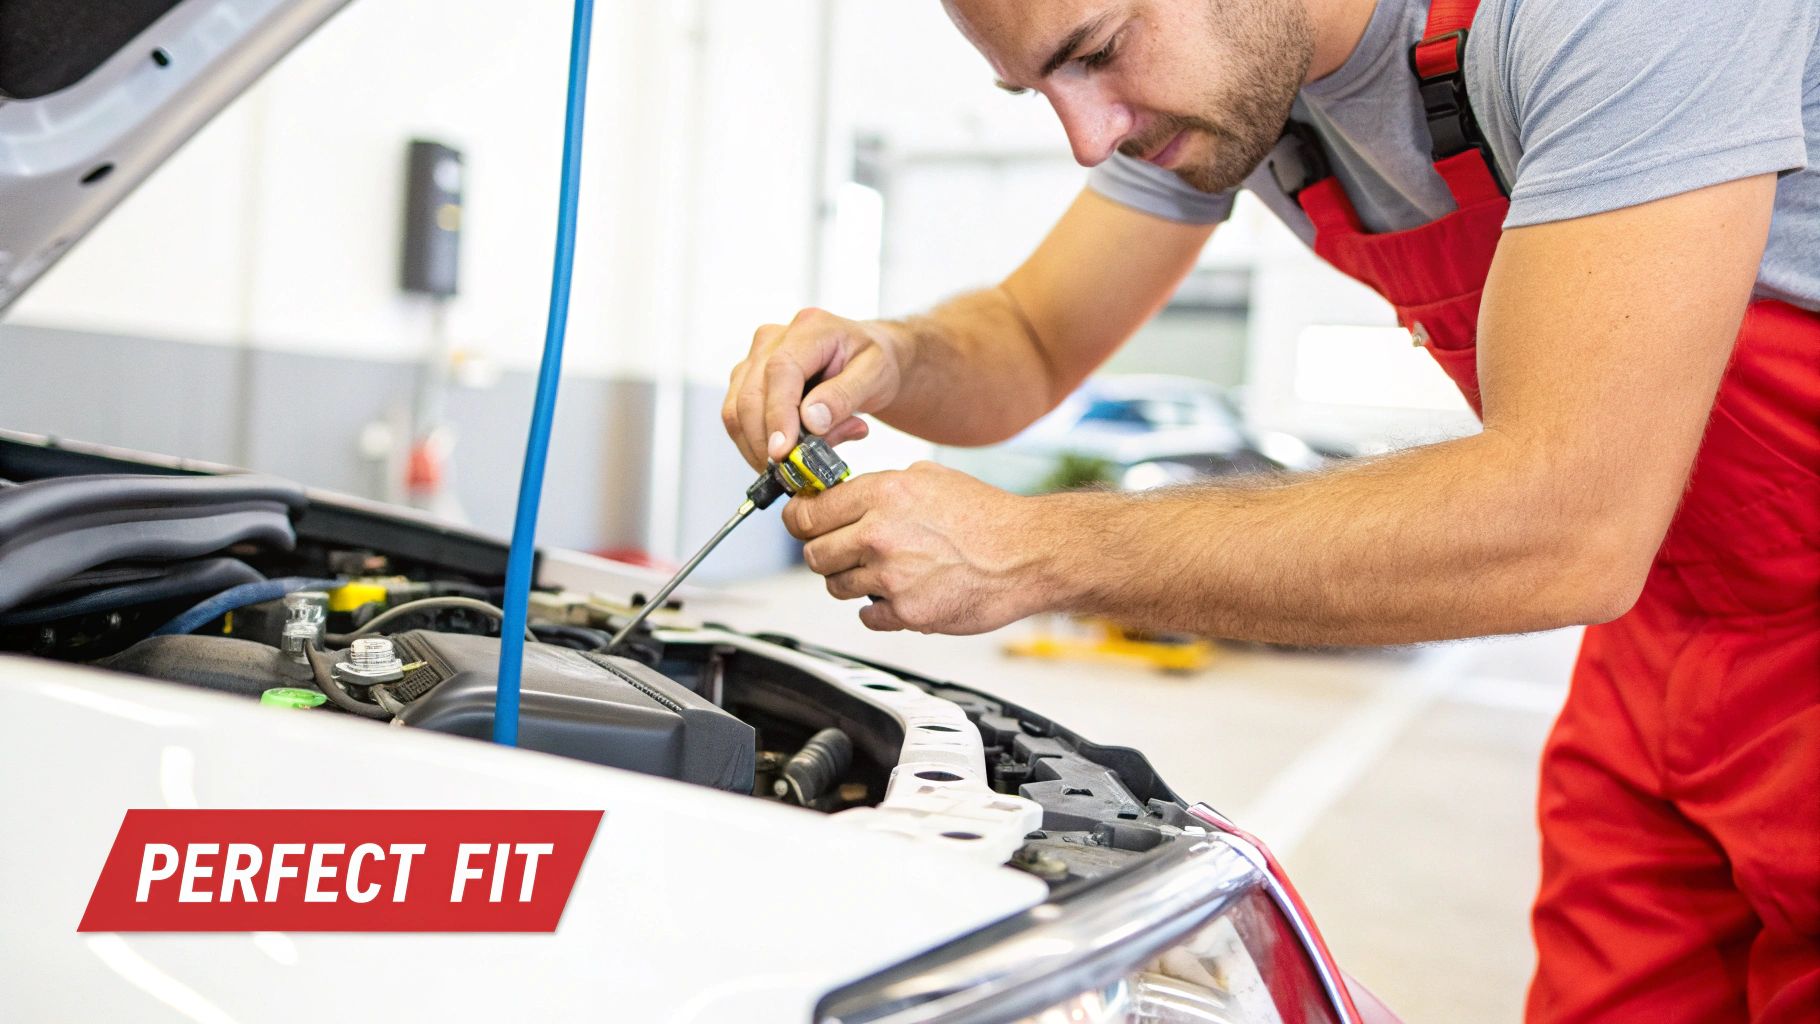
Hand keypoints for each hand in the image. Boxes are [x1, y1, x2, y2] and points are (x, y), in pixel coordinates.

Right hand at [721, 307, 907, 470]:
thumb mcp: (876, 376)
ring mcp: (754, 360)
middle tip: (795, 472)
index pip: (780, 371)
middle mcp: (772, 339)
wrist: (866, 359)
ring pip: (736, 411)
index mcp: (809, 328)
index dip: (779, 414)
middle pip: (750, 395)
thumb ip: (844, 396)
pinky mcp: (746, 383)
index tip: (784, 452)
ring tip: (809, 457)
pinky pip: (739, 421)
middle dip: (765, 442)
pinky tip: (795, 450)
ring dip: (762, 448)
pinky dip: (759, 446)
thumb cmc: (873, 363)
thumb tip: (811, 421)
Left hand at [782, 461, 1052, 633]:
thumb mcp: (929, 479)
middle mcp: (879, 534)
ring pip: (837, 587)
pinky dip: (879, 610)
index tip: (803, 524)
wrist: (1027, 554)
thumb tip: (842, 494)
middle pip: (814, 554)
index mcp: (881, 495)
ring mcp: (891, 577)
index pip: (807, 513)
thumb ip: (881, 486)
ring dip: (853, 582)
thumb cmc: (986, 517)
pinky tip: (902, 594)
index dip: (800, 520)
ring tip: (885, 572)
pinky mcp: (907, 612)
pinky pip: (867, 616)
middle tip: (845, 552)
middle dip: (826, 554)